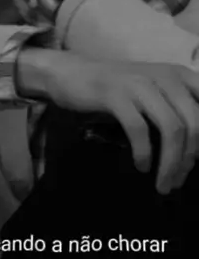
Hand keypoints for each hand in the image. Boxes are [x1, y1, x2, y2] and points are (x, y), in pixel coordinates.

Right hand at [18, 48, 198, 193]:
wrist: (72, 74)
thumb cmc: (115, 88)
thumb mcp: (153, 93)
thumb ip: (177, 110)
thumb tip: (195, 150)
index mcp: (179, 75)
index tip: (198, 164)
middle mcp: (165, 76)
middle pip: (194, 123)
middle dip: (190, 159)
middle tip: (177, 182)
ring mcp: (139, 84)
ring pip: (171, 128)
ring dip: (171, 163)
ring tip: (163, 184)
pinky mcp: (115, 94)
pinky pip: (139, 129)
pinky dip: (144, 152)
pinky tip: (142, 166)